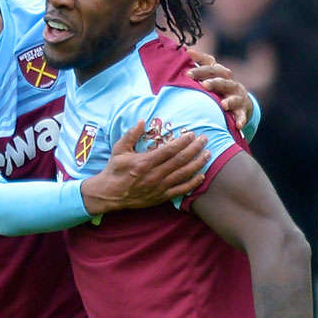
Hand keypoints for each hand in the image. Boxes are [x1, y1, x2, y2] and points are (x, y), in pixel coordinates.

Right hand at [80, 121, 209, 215]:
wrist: (109, 195)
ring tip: (208, 154)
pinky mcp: (161, 197)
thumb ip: (131, 135)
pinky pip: (180, 190)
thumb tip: (142, 121)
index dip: (183, 142)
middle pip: (180, 160)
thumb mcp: (119, 150)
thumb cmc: (114, 170)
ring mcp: (159, 187)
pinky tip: (201, 176)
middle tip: (205, 139)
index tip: (191, 134)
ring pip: (184, 174)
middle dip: (195, 148)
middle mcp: (155, 174)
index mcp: (145, 162)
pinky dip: (192, 183)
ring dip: (197, 163)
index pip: (170, 150)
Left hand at [185, 50, 253, 129]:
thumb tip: (188, 50)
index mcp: (221, 73)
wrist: (240, 100)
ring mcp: (237, 96)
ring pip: (234, 98)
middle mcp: (230, 83)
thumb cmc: (220, 85)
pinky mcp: (242, 110)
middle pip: (223, 81)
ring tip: (224, 105)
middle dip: (214, 83)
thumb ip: (201, 62)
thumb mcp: (212, 73)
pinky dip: (241, 119)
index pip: (211, 69)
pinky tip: (239, 125)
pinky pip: (242, 115)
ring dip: (230, 101)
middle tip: (204, 85)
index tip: (188, 74)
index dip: (200, 70)